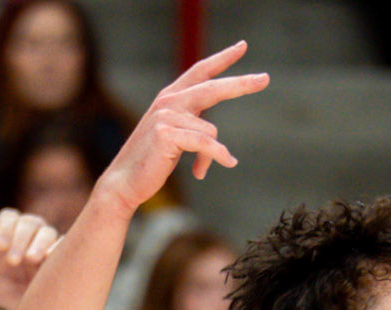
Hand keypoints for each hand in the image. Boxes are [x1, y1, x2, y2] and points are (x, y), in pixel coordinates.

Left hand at [0, 209, 61, 309]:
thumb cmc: (3, 289)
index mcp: (10, 230)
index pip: (8, 218)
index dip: (4, 229)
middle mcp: (31, 232)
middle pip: (28, 222)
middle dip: (20, 239)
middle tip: (13, 260)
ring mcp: (49, 243)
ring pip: (46, 231)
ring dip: (38, 243)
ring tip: (31, 260)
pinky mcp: (65, 257)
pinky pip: (64, 246)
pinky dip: (56, 251)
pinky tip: (48, 262)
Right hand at [98, 41, 268, 211]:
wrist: (125, 182)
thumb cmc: (152, 163)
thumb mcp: (177, 143)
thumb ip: (196, 133)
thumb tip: (219, 147)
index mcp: (171, 97)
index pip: (201, 72)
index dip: (222, 59)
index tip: (242, 47)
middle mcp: (169, 100)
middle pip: (212, 88)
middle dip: (241, 84)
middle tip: (265, 79)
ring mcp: (166, 115)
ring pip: (210, 130)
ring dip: (212, 154)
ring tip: (200, 170)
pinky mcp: (167, 133)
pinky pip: (205, 143)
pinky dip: (218, 155)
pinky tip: (228, 163)